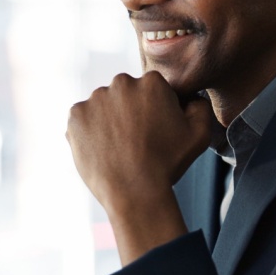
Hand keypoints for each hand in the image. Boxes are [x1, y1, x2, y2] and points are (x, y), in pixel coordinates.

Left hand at [67, 71, 212, 263]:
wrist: (135, 192)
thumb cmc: (168, 164)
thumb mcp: (199, 134)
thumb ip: (200, 105)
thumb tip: (191, 97)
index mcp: (152, 82)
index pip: (151, 90)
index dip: (154, 111)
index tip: (153, 131)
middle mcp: (121, 83)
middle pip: (125, 94)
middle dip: (129, 111)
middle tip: (135, 141)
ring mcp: (95, 98)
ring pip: (103, 106)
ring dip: (108, 120)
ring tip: (118, 148)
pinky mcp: (75, 115)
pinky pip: (82, 119)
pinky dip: (89, 131)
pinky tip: (102, 149)